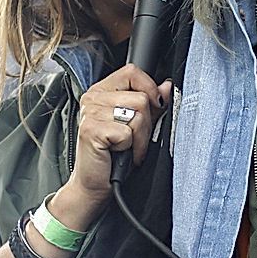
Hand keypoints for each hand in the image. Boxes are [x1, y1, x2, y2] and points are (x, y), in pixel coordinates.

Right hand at [53, 64, 172, 222]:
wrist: (95, 185)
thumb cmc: (114, 156)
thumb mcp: (137, 125)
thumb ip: (151, 104)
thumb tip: (166, 86)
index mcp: (101, 91)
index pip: (132, 72)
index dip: (149, 88)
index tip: (154, 106)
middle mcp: (92, 98)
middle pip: (141, 97)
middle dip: (147, 124)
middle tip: (134, 140)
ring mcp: (90, 113)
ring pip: (138, 114)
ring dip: (140, 138)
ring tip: (128, 148)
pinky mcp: (92, 130)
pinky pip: (128, 132)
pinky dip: (131, 148)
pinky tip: (119, 154)